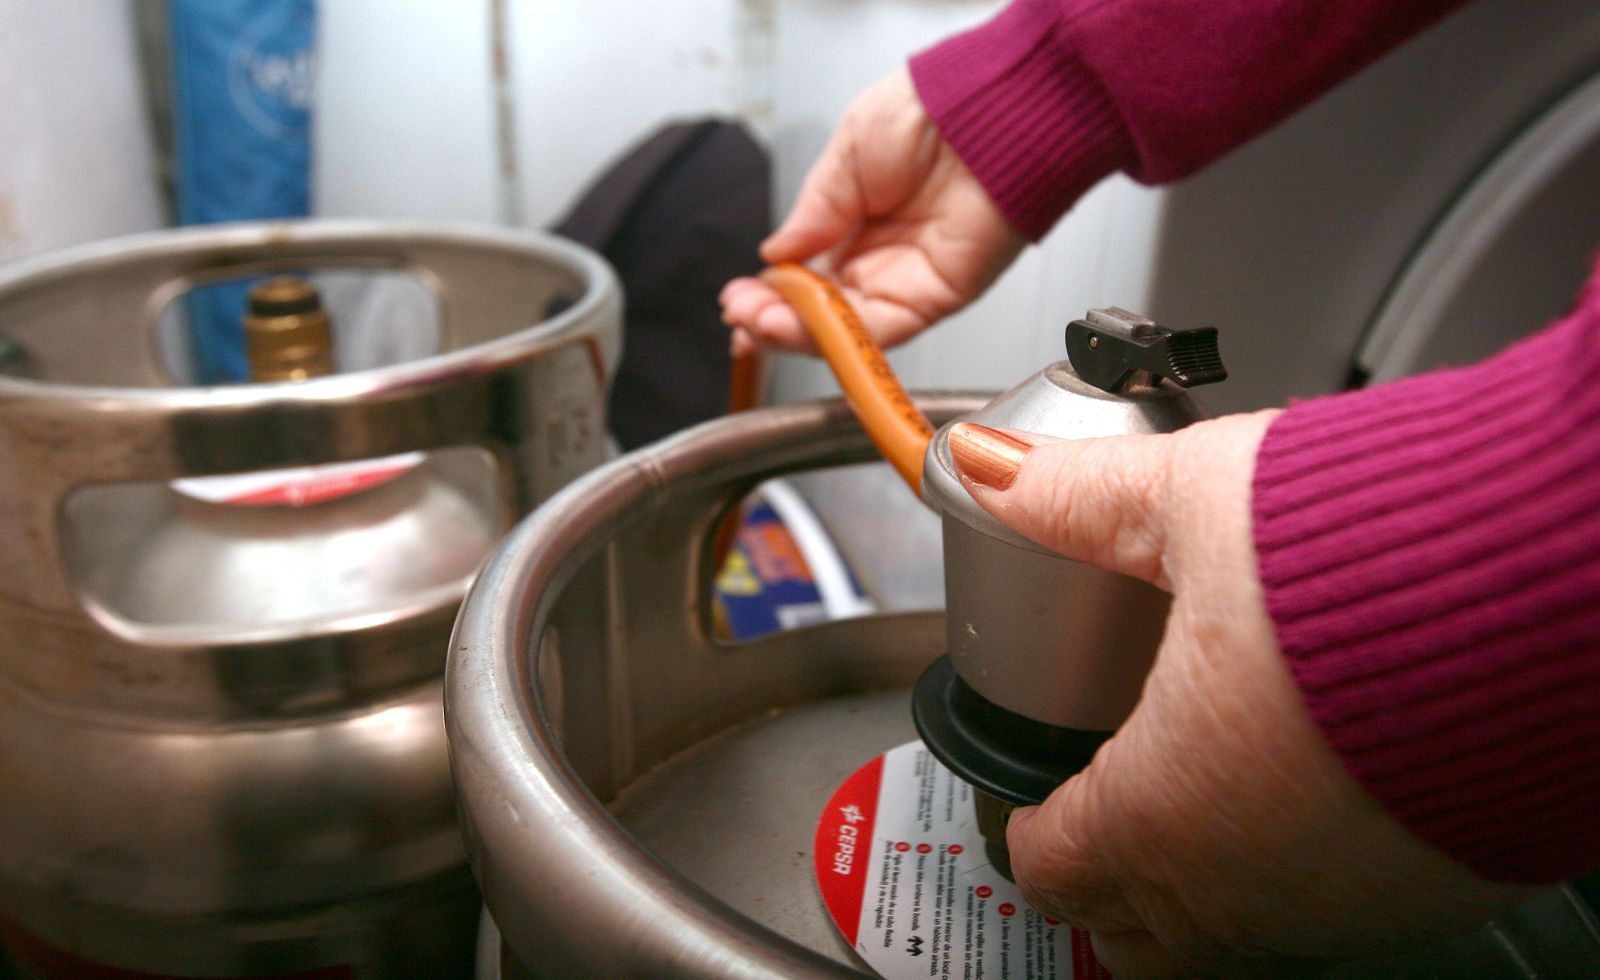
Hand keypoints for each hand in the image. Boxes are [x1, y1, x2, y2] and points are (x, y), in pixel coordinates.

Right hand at [720, 68, 1023, 355]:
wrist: (985, 108)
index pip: (807, 276)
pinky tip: (798, 325)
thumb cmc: (929, 110)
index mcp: (857, 219)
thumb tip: (775, 254)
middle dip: (774, 320)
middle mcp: (883, 255)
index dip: (772, 294)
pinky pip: (880, 329)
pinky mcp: (936, 296)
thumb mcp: (846, 155)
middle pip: (822, 310)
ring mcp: (909, 279)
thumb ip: (813, 212)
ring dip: (795, 333)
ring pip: (844, 327)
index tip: (738, 299)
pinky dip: (836, 336)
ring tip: (756, 323)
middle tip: (741, 317)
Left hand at [945, 416, 1529, 977]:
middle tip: (1103, 814)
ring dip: (1208, 876)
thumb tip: (989, 465)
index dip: (1031, 833)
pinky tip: (1322, 783)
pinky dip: (1308, 868)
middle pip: (1141, 933)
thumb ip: (1075, 497)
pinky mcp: (1447, 889)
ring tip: (1210, 788)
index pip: (1058, 867)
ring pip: (1243, 933)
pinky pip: (1345, 912)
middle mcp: (1253, 879)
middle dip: (1108, 879)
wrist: (1570, 587)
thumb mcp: (1194, 502)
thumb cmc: (1386, 554)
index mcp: (1167, 801)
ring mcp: (1355, 901)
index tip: (1036, 800)